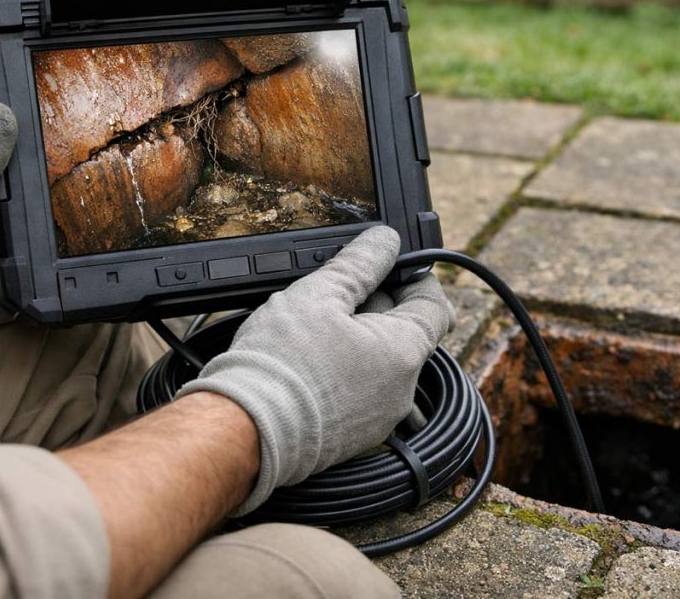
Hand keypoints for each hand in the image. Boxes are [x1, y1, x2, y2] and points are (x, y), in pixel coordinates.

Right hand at [177, 226, 454, 513]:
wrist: (244, 431)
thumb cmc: (280, 364)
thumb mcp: (319, 294)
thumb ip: (359, 263)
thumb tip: (385, 240)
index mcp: (404, 352)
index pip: (435, 305)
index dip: (414, 277)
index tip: (388, 264)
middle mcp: (401, 391)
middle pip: (404, 333)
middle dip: (376, 306)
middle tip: (335, 292)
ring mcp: (379, 419)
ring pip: (380, 363)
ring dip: (357, 339)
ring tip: (314, 329)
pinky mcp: (354, 437)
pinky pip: (360, 393)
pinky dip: (343, 372)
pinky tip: (308, 361)